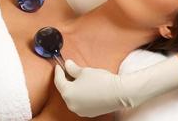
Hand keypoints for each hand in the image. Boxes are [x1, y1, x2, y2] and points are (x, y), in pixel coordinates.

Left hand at [54, 56, 177, 116]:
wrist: (119, 93)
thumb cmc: (101, 81)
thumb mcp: (84, 71)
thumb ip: (72, 68)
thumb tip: (67, 64)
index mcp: (68, 93)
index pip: (58, 81)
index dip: (58, 72)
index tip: (59, 65)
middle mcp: (71, 104)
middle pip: (65, 90)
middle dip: (66, 80)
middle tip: (67, 70)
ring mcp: (80, 110)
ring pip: (73, 96)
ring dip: (73, 88)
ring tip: (77, 78)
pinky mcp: (89, 112)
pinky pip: (80, 102)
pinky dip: (80, 94)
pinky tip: (85, 88)